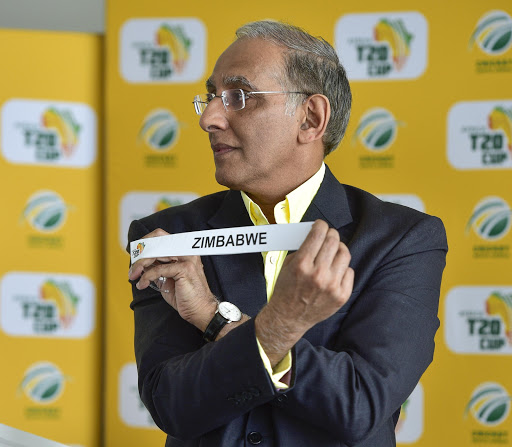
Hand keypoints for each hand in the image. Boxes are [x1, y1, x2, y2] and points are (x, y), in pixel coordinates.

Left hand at [128, 228, 217, 329]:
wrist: (200, 311)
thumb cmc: (185, 296)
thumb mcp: (166, 278)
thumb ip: (156, 268)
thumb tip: (140, 263)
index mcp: (183, 250)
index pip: (160, 236)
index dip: (145, 242)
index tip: (135, 254)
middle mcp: (186, 251)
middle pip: (156, 242)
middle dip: (140, 254)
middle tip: (133, 268)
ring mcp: (187, 259)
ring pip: (156, 254)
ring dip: (140, 265)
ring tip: (134, 275)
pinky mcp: (185, 269)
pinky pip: (158, 269)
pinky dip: (146, 277)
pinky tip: (142, 284)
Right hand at [255, 220, 353, 365]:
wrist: (288, 317)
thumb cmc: (286, 290)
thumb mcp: (287, 265)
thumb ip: (302, 250)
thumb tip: (316, 236)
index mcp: (302, 265)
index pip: (318, 235)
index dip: (321, 225)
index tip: (321, 225)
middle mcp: (318, 274)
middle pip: (333, 242)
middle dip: (331, 233)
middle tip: (329, 234)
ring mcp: (332, 286)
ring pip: (344, 254)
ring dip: (339, 248)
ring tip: (334, 250)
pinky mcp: (341, 296)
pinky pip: (349, 272)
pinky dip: (342, 268)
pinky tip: (334, 269)